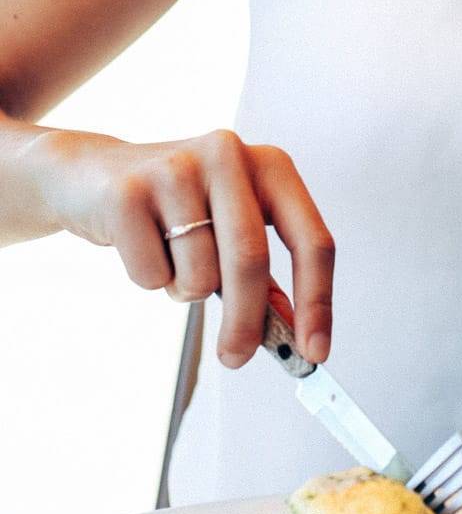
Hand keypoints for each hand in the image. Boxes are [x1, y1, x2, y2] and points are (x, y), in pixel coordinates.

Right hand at [38, 127, 334, 367]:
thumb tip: (295, 335)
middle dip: (246, 323)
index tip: (315, 351)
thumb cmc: (176, 208)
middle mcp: (229, 156)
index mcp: (270, 165)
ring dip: (186, 290)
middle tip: (236, 357)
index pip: (312, 239)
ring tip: (171, 258)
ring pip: (199, 274)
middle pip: (251, 260)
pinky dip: (150, 279)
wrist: (93, 174)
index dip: (317, 301)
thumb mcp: (231, 227)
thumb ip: (266, 277)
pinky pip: (152, 275)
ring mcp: (177, 169)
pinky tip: (141, 244)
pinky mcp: (129, 193)